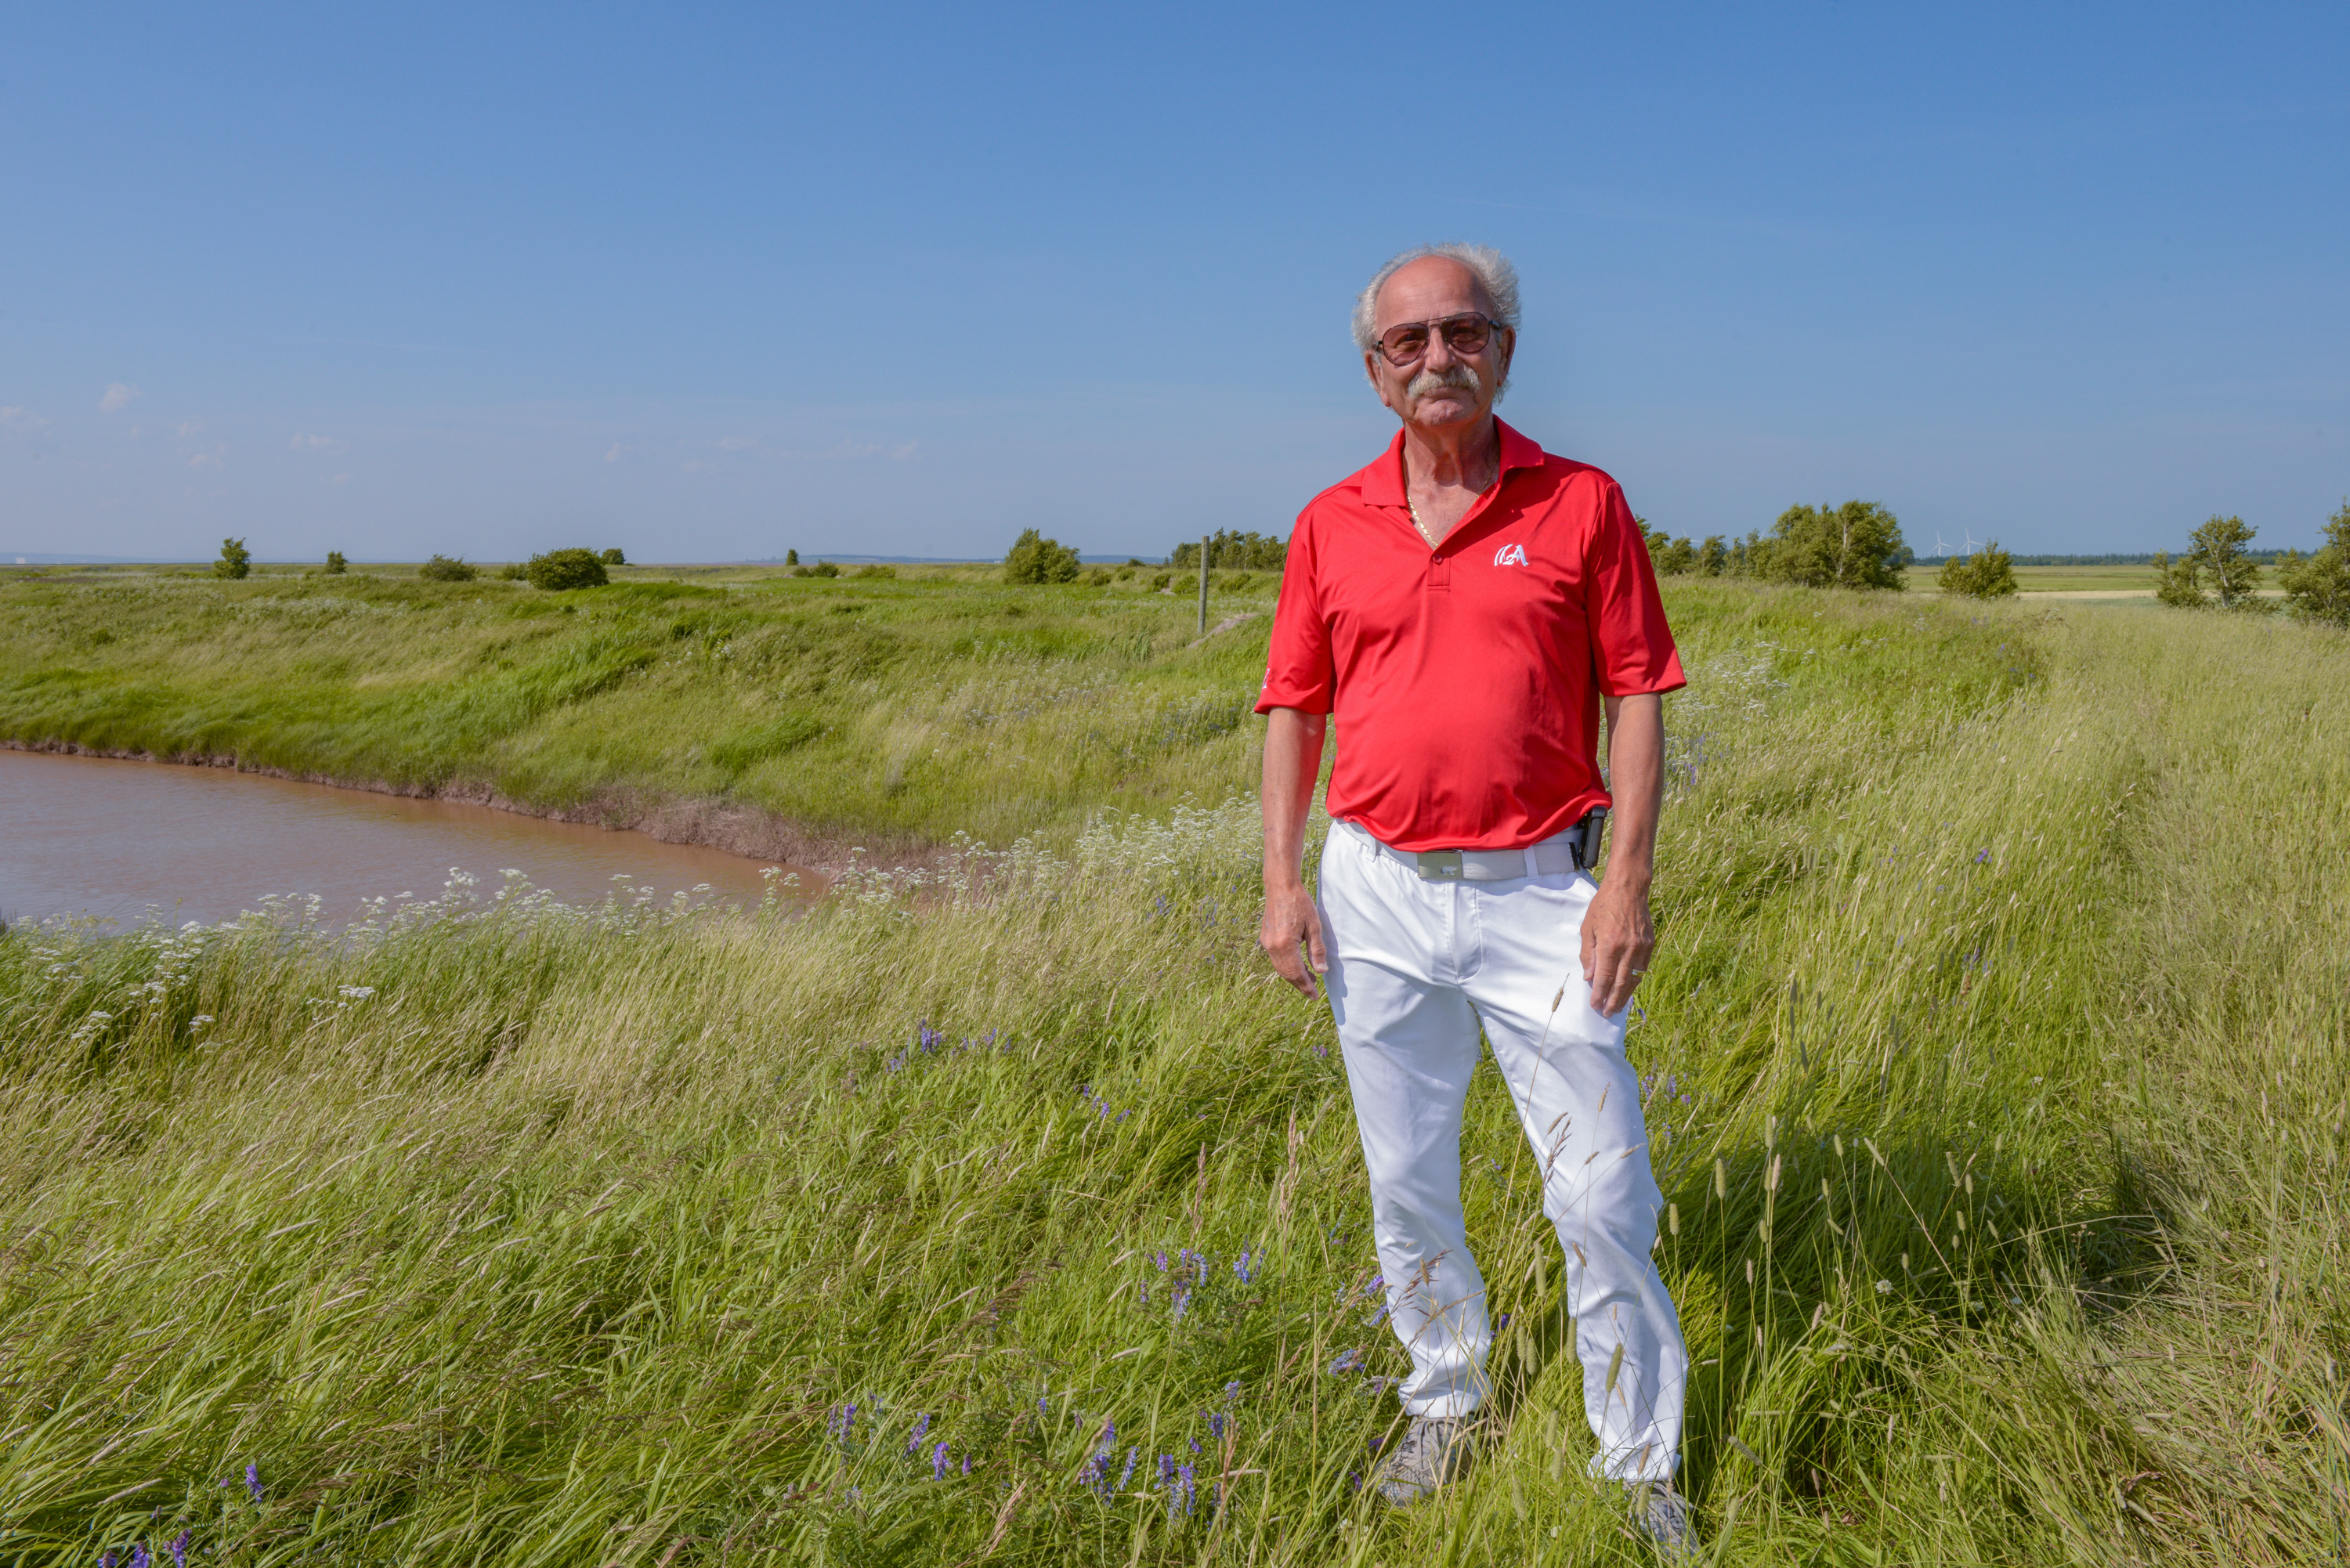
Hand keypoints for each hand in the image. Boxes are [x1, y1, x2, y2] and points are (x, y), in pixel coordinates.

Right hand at [1260, 880, 1327, 998]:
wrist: (1280, 886)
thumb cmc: (1299, 903)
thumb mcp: (1314, 926)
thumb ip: (1316, 950)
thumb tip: (1321, 971)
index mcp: (1285, 944)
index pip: (1296, 973)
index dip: (1306, 986)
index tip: (1315, 996)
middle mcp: (1272, 946)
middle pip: (1286, 974)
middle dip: (1299, 985)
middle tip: (1313, 992)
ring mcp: (1267, 943)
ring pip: (1280, 968)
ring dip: (1293, 976)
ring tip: (1308, 980)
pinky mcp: (1266, 938)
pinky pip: (1276, 959)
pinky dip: (1286, 967)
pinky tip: (1297, 965)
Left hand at [1579, 876, 1654, 1016]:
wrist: (1628, 889)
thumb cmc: (1603, 906)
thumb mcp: (1587, 928)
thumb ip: (1588, 954)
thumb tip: (1589, 977)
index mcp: (1610, 944)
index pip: (1604, 977)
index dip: (1599, 994)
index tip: (1595, 1006)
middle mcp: (1628, 948)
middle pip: (1621, 983)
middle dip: (1613, 1001)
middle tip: (1607, 1013)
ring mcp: (1642, 947)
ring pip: (1635, 978)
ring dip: (1626, 995)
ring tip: (1618, 1007)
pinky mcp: (1650, 944)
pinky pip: (1643, 968)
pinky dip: (1636, 980)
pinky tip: (1629, 988)